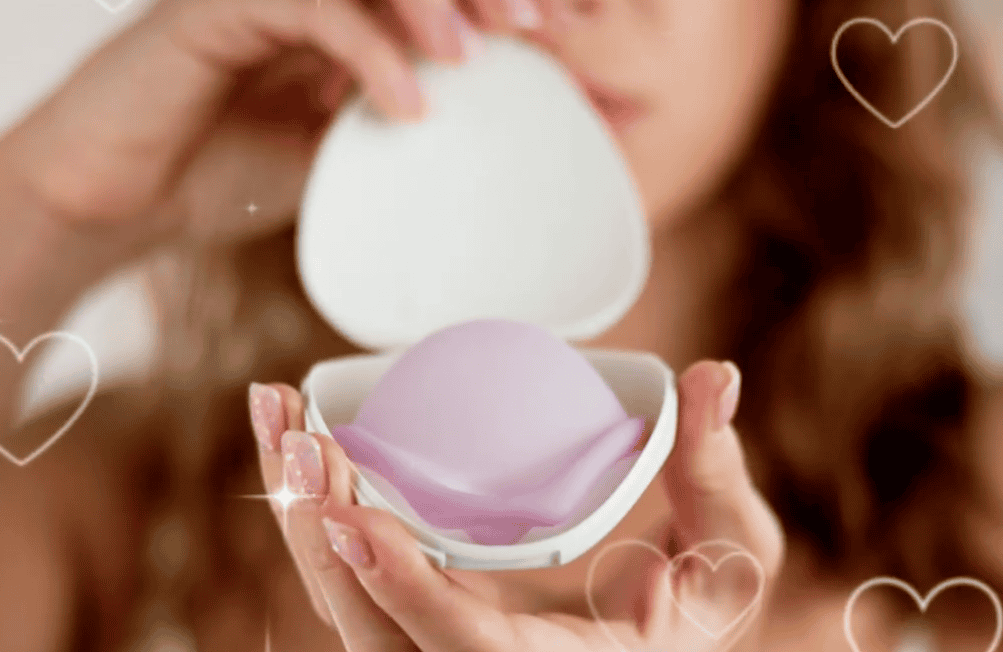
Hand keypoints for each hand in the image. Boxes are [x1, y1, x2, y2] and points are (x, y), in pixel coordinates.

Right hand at [11, 0, 544, 250]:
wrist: (110, 207)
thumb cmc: (218, 173)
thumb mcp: (337, 148)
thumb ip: (398, 116)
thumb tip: (491, 126)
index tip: (560, 30)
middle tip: (535, 23)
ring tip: (476, 51)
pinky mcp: (205, 6)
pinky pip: (309, 7)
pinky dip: (370, 52)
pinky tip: (408, 103)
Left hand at [248, 360, 784, 650]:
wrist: (648, 644)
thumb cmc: (692, 611)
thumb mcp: (728, 557)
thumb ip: (717, 475)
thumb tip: (714, 378)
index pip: (465, 649)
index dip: (404, 591)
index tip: (354, 515)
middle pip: (369, 629)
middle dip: (319, 533)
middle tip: (296, 430)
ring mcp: (435, 649)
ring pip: (340, 603)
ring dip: (297, 510)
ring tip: (274, 412)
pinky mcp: (412, 619)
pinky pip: (344, 577)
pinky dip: (310, 509)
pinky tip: (292, 439)